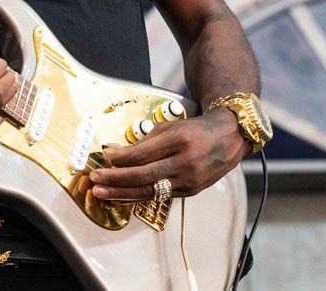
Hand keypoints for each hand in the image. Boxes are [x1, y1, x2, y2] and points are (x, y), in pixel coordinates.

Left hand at [89, 108, 246, 199]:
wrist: (230, 137)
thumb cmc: (196, 129)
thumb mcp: (170, 128)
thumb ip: (143, 142)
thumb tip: (114, 151)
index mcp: (178, 141)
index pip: (141, 155)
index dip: (118, 158)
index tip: (103, 156)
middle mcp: (185, 162)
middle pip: (142, 175)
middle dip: (114, 179)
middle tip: (95, 179)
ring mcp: (189, 180)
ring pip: (149, 191)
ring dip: (122, 193)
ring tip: (102, 193)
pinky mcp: (192, 192)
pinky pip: (160, 197)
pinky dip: (139, 196)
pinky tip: (123, 196)